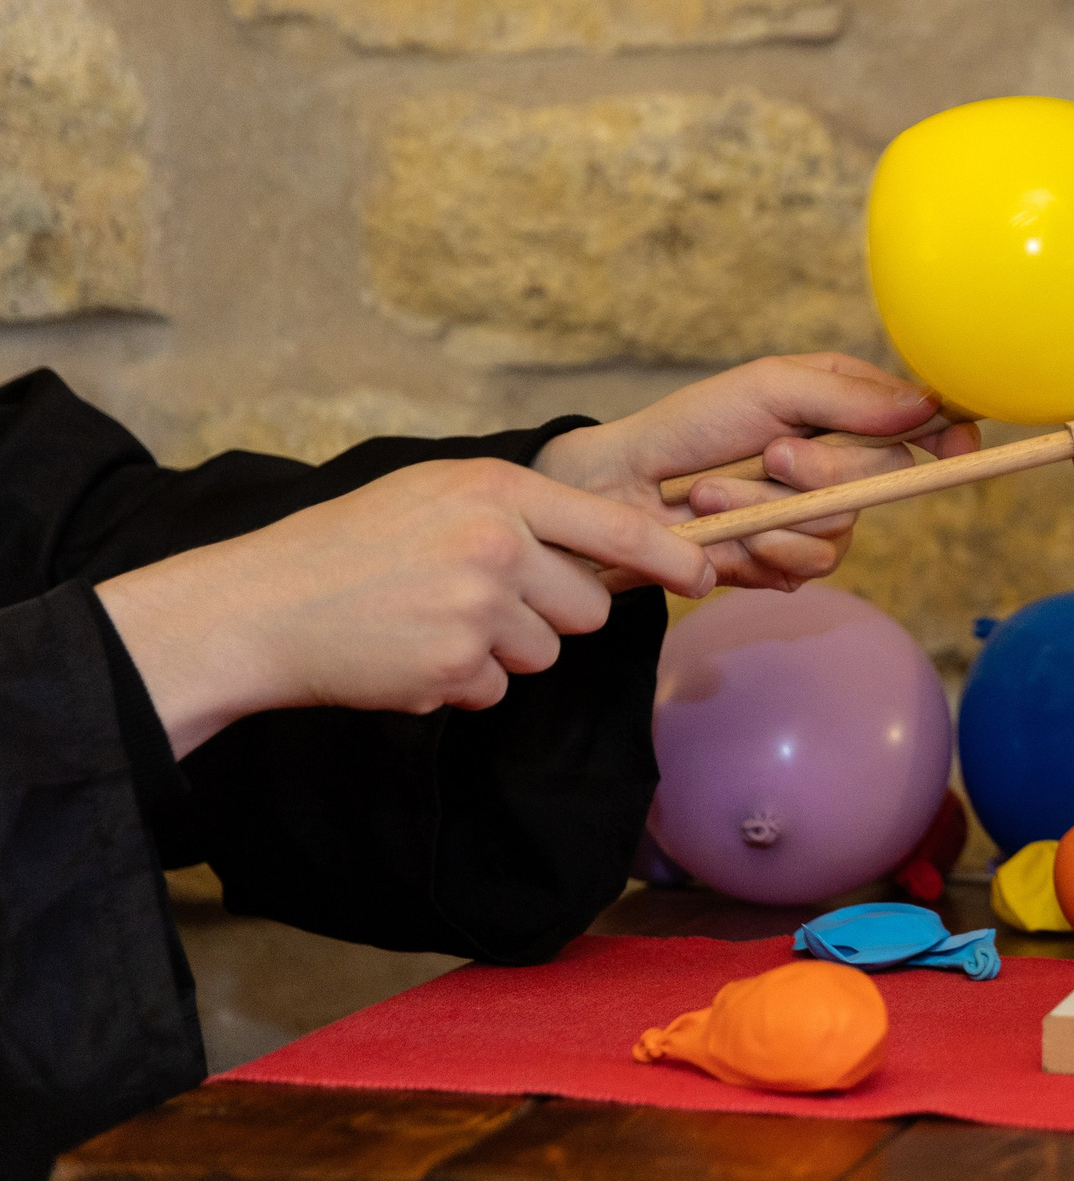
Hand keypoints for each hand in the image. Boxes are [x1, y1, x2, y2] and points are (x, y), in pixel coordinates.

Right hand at [96, 459, 716, 756]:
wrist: (261, 606)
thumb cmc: (353, 544)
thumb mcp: (438, 493)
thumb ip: (521, 511)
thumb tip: (613, 545)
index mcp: (497, 492)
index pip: (617, 526)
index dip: (672, 556)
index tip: (705, 575)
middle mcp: (497, 547)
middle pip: (589, 607)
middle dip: (553, 615)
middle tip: (480, 599)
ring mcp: (476, 611)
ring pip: (546, 653)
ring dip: (502, 650)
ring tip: (432, 620)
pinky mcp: (452, 669)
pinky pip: (496, 688)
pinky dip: (460, 682)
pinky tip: (408, 653)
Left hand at [531, 354, 980, 590]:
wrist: (623, 490)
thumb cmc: (693, 425)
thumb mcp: (771, 388)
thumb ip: (850, 398)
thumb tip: (926, 405)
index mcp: (845, 406)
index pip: (921, 422)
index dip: (947, 435)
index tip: (957, 445)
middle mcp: (841, 462)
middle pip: (885, 478)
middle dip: (824, 472)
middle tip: (771, 456)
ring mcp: (817, 516)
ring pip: (842, 528)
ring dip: (770, 513)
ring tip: (713, 497)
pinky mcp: (788, 563)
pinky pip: (806, 567)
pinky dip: (757, 549)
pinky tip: (720, 537)